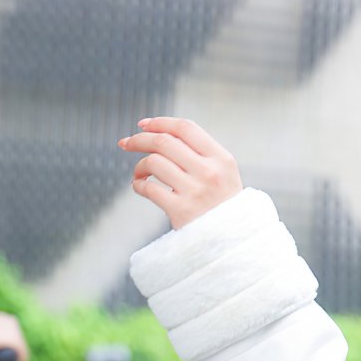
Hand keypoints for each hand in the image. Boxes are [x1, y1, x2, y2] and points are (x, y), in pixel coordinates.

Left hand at [118, 115, 243, 231]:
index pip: (185, 128)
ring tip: (139, 173)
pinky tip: (140, 186)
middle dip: (140, 139)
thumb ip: (199, 152)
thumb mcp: (224, 172)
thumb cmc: (222, 202)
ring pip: (154, 162)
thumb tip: (158, 132)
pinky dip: (138, 185)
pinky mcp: (181, 211)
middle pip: (164, 142)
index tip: (143, 125)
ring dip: (139, 165)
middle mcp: (209, 172)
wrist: (233, 238)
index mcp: (221, 158)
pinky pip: (149, 189)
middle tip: (127, 143)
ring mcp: (195, 192)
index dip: (160, 122)